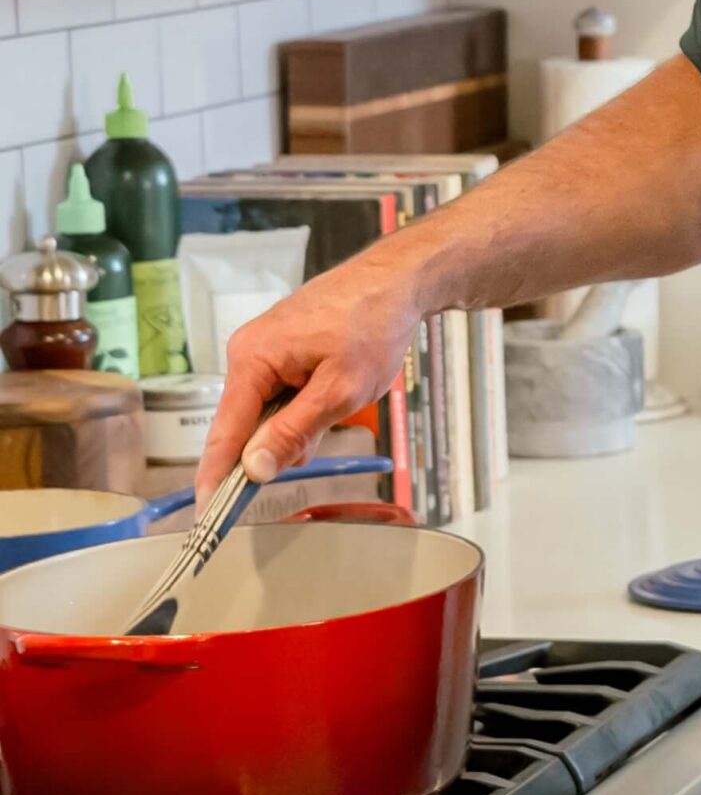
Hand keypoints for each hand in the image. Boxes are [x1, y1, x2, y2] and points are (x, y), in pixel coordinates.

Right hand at [195, 252, 422, 502]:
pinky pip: (281, 395)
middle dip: (280, 443)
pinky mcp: (281, 351)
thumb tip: (253, 469)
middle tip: (322, 430)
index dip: (216, 477)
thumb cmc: (373, 323)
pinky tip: (333, 392)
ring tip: (339, 396)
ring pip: (268, 413)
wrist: (397, 280)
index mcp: (252, 359)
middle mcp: (249, 353)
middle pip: (245, 426)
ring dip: (300, 423)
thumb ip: (294, 432)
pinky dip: (305, 406)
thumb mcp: (340, 391)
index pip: (224, 432)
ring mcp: (264, 351)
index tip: (209, 514)